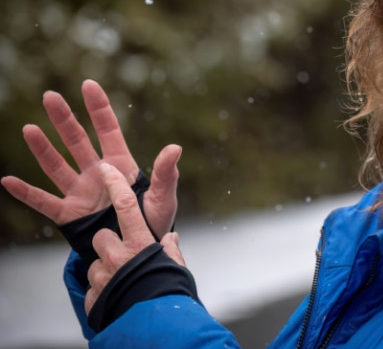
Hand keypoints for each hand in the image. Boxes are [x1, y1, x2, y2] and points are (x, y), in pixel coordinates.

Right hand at [1, 79, 179, 237]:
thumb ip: (167, 174)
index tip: (88, 84)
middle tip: (50, 96)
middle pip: (77, 141)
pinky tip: (7, 181)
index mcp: (121, 165)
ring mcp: (81, 192)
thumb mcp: (164, 198)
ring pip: (57, 166)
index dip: (98, 108)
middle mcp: (97, 173)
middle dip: (64, 119)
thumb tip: (175, 148)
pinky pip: (43, 202)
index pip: (108, 130)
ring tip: (29, 129)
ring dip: (42, 148)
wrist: (137, 253)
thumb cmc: (154, 222)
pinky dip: (25, 193)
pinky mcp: (69, 214)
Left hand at [85, 163, 185, 313]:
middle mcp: (118, 256)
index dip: (116, 185)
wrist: (155, 326)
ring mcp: (103, 276)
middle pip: (101, 237)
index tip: (106, 168)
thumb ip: (170, 249)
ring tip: (121, 281)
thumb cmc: (169, 293)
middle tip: (121, 255)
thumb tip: (170, 238)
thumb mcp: (175, 266)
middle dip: (108, 243)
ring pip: (95, 263)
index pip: (126, 207)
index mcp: (141, 245)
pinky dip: (101, 290)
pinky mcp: (93, 295)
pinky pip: (93, 286)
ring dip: (105, 269)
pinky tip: (115, 296)